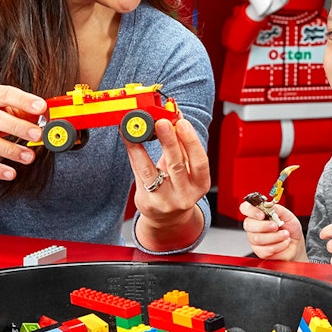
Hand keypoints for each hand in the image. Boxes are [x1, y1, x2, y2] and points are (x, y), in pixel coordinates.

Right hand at [0, 82, 45, 180]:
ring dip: (10, 150)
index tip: (42, 108)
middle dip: (19, 127)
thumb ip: (25, 109)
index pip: (5, 94)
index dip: (24, 101)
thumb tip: (46, 116)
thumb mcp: (5, 105)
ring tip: (29, 156)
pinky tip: (11, 173)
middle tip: (39, 135)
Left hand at [127, 118, 208, 249]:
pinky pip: (139, 174)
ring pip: (154, 171)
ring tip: (140, 129)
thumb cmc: (178, 186)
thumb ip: (182, 144)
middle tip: (162, 122)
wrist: (167, 217)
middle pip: (177, 166)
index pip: (199, 162)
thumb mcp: (187, 168)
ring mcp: (165, 201)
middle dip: (169, 141)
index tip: (181, 123)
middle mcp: (185, 195)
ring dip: (146, 147)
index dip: (191, 142)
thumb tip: (175, 115)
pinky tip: (130, 139)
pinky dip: (135, 154)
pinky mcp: (147, 202)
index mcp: (200, 184)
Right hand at [239, 199, 305, 261]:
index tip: (262, 214)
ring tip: (285, 234)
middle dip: (264, 225)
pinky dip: (279, 245)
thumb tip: (270, 206)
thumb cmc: (290, 229)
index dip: (251, 210)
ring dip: (275, 236)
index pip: (245, 208)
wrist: (296, 244)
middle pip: (248, 224)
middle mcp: (254, 226)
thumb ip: (278, 209)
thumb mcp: (288, 215)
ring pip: (257, 238)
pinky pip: (265, 249)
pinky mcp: (260, 251)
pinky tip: (283, 242)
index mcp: (259, 214)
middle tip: (276, 226)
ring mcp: (255, 239)